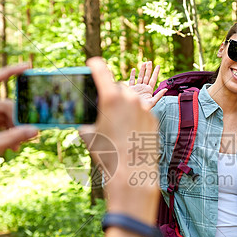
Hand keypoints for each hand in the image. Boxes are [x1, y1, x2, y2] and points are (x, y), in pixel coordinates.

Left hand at [0, 64, 38, 174]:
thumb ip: (15, 137)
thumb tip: (35, 130)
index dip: (10, 71)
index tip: (27, 66)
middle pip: (6, 104)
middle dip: (18, 119)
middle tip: (27, 133)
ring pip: (8, 114)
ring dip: (15, 129)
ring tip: (18, 145)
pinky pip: (4, 122)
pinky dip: (10, 132)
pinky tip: (15, 146)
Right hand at [81, 57, 159, 222]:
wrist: (132, 173)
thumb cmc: (107, 155)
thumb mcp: (89, 137)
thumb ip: (87, 124)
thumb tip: (84, 125)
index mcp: (110, 98)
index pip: (101, 70)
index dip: (95, 65)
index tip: (93, 63)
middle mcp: (129, 98)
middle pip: (118, 88)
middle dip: (112, 94)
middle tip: (106, 109)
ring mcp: (143, 107)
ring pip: (131, 99)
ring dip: (124, 106)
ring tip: (118, 125)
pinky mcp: (153, 118)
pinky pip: (141, 111)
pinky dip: (135, 117)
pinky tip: (129, 132)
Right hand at [127, 61, 166, 107]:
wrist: (134, 111)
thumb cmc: (144, 108)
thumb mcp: (153, 102)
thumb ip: (159, 95)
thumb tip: (166, 89)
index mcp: (149, 90)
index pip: (153, 79)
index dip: (156, 72)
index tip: (158, 66)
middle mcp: (143, 88)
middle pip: (147, 76)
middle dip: (148, 69)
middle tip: (150, 61)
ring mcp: (137, 88)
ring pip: (140, 77)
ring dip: (142, 70)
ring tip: (144, 63)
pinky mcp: (131, 89)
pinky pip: (132, 81)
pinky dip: (132, 75)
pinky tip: (133, 69)